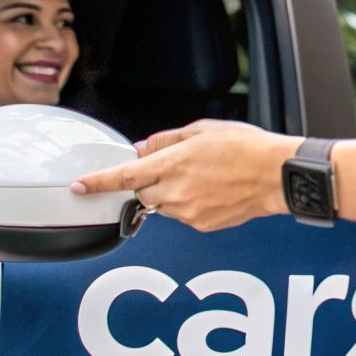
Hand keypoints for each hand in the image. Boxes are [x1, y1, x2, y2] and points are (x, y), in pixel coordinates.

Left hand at [70, 120, 300, 231]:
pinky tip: (213, 190)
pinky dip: (190, 203)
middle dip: (148, 180)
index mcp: (172, 164)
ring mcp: (188, 212)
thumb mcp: (201, 130)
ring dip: (170, 192)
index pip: (123, 176)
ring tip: (202, 177)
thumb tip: (143, 149)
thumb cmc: (246, 148)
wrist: (276, 175)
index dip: (97, 183)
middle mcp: (176, 192)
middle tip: (176, 166)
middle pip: (141, 192)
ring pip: (162, 204)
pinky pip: (183, 215)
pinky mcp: (202, 225)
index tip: (79, 187)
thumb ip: (165, 140)